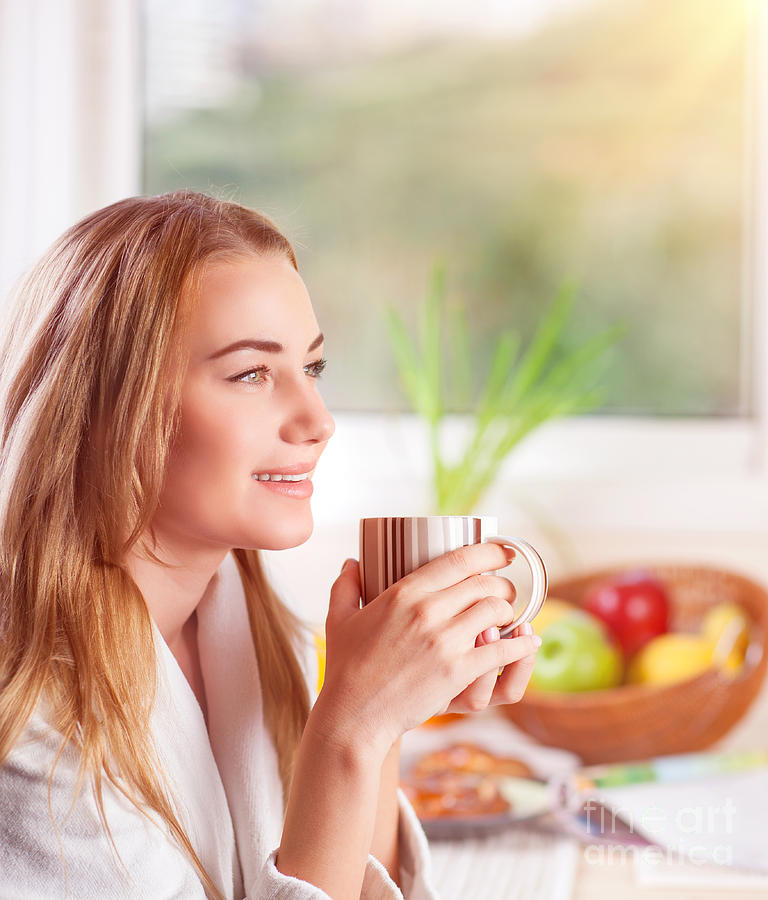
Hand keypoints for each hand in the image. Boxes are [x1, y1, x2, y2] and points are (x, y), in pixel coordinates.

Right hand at [317, 543, 541, 755]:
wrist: (353, 714)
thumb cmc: (345, 667)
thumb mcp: (339, 619)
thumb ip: (346, 586)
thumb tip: (351, 562)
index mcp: (404, 592)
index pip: (459, 560)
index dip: (489, 552)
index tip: (503, 552)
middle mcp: (428, 610)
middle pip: (484, 585)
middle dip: (502, 585)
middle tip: (506, 590)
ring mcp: (445, 641)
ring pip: (496, 612)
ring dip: (509, 612)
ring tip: (510, 616)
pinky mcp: (457, 672)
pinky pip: (501, 651)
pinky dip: (520, 645)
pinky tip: (528, 642)